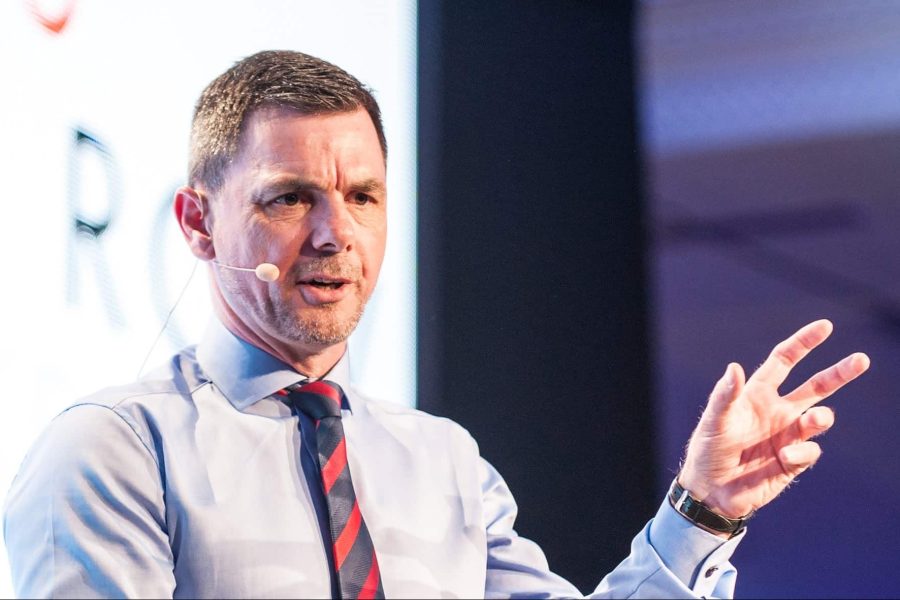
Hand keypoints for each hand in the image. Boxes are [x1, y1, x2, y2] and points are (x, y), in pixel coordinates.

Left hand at [678, 319, 868, 520]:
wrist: (711, 491)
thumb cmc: (708, 450)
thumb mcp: (714, 420)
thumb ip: (725, 395)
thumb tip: (734, 367)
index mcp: (757, 393)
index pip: (784, 361)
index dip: (803, 343)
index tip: (825, 327)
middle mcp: (777, 411)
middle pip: (816, 386)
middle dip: (839, 373)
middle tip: (862, 360)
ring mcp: (787, 435)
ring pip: (819, 419)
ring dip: (821, 418)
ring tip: (813, 420)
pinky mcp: (793, 461)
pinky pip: (809, 451)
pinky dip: (803, 451)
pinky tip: (785, 456)